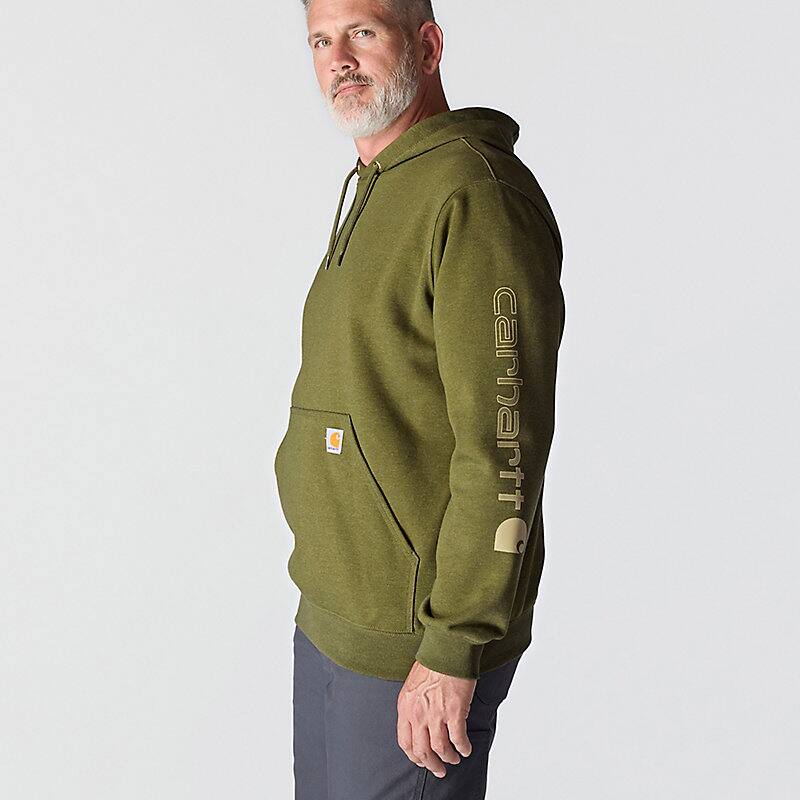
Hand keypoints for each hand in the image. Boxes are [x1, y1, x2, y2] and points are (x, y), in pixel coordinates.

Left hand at [396, 659, 476, 778]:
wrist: (447, 650)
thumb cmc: (433, 663)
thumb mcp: (413, 685)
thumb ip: (413, 705)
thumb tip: (419, 722)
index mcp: (405, 707)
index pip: (405, 742)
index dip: (414, 756)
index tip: (421, 761)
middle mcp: (418, 714)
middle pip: (422, 751)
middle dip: (431, 764)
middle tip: (438, 769)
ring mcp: (435, 714)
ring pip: (440, 749)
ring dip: (448, 758)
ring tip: (454, 758)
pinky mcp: (454, 712)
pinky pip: (458, 739)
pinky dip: (462, 748)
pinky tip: (465, 749)